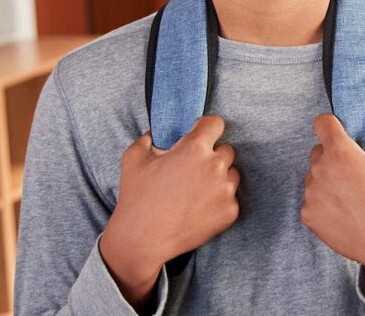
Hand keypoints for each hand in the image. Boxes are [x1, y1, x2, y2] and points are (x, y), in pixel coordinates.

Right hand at [101, 115, 240, 298]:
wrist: (142, 240)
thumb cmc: (137, 197)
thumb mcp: (133, 158)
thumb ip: (149, 138)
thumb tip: (158, 134)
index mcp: (195, 148)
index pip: (216, 124)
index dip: (206, 128)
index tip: (200, 135)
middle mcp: (215, 166)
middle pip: (226, 150)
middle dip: (211, 156)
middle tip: (191, 171)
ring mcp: (225, 190)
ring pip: (231, 174)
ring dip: (219, 178)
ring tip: (194, 191)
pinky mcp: (230, 211)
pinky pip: (230, 198)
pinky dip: (218, 201)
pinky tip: (198, 208)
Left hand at [301, 114, 364, 291]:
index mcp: (341, 153)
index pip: (322, 123)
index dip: (331, 124)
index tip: (339, 132)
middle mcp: (320, 171)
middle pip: (318, 151)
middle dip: (334, 156)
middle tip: (355, 171)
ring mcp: (311, 194)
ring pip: (315, 176)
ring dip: (328, 179)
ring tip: (352, 195)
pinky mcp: (308, 215)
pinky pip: (312, 199)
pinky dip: (325, 201)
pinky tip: (345, 210)